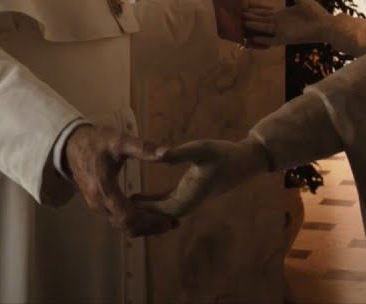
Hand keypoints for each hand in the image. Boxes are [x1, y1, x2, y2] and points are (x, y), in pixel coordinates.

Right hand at [63, 124, 178, 236]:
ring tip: (166, 220)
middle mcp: (98, 203)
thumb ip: (143, 148)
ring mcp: (97, 206)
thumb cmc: (95, 141)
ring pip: (122, 226)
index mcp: (103, 189)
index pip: (127, 218)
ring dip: (144, 226)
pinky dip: (135, 220)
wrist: (71, 145)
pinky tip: (150, 213)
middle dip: (151, 227)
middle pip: (127, 227)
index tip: (169, 221)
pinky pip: (118, 219)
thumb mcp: (119, 140)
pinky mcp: (98, 205)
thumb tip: (168, 152)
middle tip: (173, 222)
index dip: (150, 223)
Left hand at [135, 137, 269, 218]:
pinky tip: (142, 197)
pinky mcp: (193, 192)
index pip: (165, 209)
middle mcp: (191, 200)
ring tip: (126, 203)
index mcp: (193, 194)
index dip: (146, 210)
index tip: (126, 205)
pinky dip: (156, 202)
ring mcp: (192, 197)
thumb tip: (160, 155)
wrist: (247, 160)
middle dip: (142, 214)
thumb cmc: (225, 153)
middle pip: (162, 215)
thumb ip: (180, 153)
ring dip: (147, 210)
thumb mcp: (201, 149)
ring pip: (165, 211)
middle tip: (118, 207)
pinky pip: (170, 201)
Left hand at [209, 0, 277, 43]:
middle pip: (258, 21)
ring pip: (255, 32)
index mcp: (242, 4)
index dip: (268, 10)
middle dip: (269, 23)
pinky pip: (248, 41)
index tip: (280, 12)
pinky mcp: (235, 36)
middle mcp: (241, 16)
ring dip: (265, 35)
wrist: (208, 8)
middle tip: (284, 26)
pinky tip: (269, 46)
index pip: (258, 8)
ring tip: (280, 38)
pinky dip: (257, 44)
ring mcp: (238, 27)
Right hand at [243, 0, 331, 47]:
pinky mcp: (285, 39)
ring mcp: (281, 31)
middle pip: (260, 21)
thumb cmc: (315, 11)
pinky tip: (252, 39)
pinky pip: (270, 40)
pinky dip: (262, 40)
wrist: (325, 25)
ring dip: (253, 28)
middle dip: (249, 18)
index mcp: (282, 14)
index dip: (254, 10)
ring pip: (263, 29)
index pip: (264, 12)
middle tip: (236, 15)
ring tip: (241, 25)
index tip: (242, 6)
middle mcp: (279, 23)